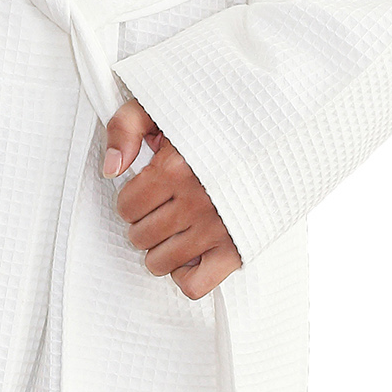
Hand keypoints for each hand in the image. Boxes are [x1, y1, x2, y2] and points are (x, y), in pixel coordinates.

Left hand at [102, 101, 240, 300]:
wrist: (279, 132)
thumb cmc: (218, 120)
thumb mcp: (164, 106)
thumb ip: (126, 126)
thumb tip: (111, 169)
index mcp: (175, 168)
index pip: (126, 206)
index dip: (132, 199)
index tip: (149, 190)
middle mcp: (195, 202)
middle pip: (139, 236)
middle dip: (145, 222)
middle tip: (165, 207)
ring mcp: (216, 229)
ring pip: (159, 263)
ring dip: (161, 248)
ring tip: (176, 228)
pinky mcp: (236, 251)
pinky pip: (194, 285)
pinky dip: (185, 274)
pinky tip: (191, 252)